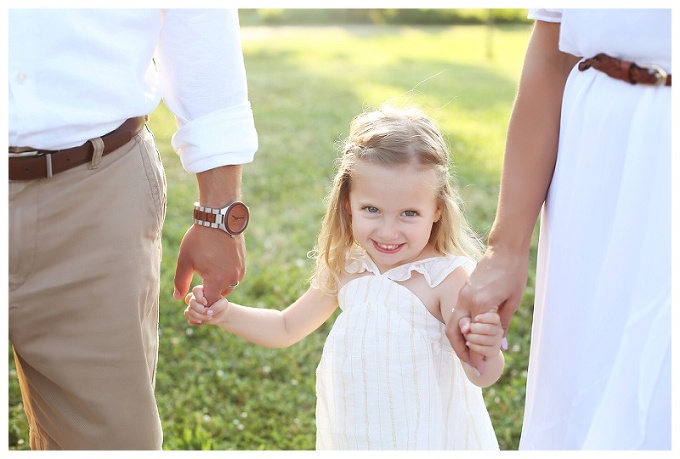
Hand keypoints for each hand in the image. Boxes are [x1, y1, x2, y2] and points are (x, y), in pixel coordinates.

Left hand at [173, 224, 244, 304]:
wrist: (218, 218)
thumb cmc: (199, 239)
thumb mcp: (185, 260)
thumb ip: (181, 281)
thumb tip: (178, 297)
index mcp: (217, 280)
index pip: (208, 302)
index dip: (198, 299)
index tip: (192, 290)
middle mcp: (232, 278)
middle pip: (218, 295)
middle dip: (208, 292)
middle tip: (198, 280)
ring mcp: (239, 270)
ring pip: (227, 286)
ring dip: (217, 284)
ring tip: (207, 270)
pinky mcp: (243, 263)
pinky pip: (234, 276)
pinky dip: (225, 275)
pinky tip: (215, 263)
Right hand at [184, 285, 228, 324]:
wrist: (220, 314)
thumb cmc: (222, 306)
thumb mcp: (223, 304)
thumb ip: (217, 306)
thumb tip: (208, 312)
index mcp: (203, 291)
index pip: (196, 290)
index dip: (199, 298)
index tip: (206, 303)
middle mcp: (195, 297)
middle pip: (192, 303)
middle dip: (201, 311)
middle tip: (210, 315)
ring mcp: (192, 305)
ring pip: (189, 311)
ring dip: (199, 317)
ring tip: (209, 318)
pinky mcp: (190, 313)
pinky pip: (187, 316)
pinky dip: (194, 320)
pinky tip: (202, 322)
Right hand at [446, 247, 526, 372]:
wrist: (505, 248)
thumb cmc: (513, 273)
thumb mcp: (512, 301)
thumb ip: (502, 325)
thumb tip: (499, 346)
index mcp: (480, 304)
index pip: (472, 337)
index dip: (475, 355)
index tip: (481, 368)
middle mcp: (466, 300)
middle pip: (454, 333)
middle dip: (460, 352)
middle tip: (472, 364)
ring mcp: (463, 295)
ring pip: (453, 324)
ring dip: (459, 341)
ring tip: (471, 354)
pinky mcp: (464, 291)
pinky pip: (458, 315)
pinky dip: (462, 329)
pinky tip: (472, 336)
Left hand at [458, 311, 502, 359]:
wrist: (472, 349)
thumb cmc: (469, 329)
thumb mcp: (465, 322)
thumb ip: (464, 321)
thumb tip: (465, 329)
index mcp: (494, 321)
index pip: (495, 318)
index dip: (485, 318)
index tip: (475, 318)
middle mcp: (498, 330)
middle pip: (489, 329)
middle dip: (475, 329)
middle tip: (468, 329)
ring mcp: (497, 342)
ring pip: (486, 340)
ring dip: (472, 338)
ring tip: (466, 336)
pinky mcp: (494, 352)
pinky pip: (485, 350)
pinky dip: (474, 346)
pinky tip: (468, 343)